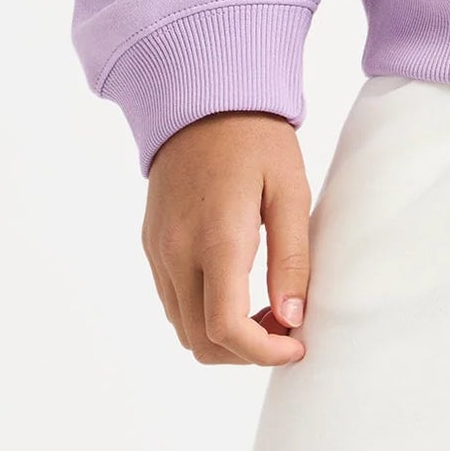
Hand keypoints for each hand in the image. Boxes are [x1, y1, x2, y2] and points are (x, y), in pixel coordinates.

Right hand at [142, 111, 312, 365]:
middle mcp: (176, 253)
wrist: (202, 99)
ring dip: (224, 338)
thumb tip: (293, 318)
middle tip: (287, 328)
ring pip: (183, 328)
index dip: (263, 352)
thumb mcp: (290, 190)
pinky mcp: (152, 245)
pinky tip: (239, 291)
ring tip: (268, 310)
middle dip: (246, 352)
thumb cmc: (256, 139)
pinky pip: (173, 302)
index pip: (226, 328)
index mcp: (216, 239)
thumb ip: (291, 258)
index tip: (297, 345)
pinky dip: (203, 315)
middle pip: (201, 342)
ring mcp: (158, 251)